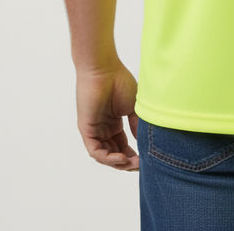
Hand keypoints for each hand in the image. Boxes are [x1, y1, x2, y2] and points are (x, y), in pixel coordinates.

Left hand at [75, 56, 140, 170]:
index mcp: (114, 123)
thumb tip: (144, 144)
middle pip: (114, 154)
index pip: (123, 147)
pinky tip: (121, 157)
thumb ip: (137, 125)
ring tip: (133, 163)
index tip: (146, 160)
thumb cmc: (119, 81)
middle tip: (141, 165)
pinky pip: (96, 151)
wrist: (104, 69)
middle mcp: (103, 129)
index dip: (133, 156)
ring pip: (105, 156)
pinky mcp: (86, 130)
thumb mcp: (134, 107)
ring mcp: (94, 130)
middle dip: (127, 162)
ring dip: (119, 163)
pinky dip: (108, 158)